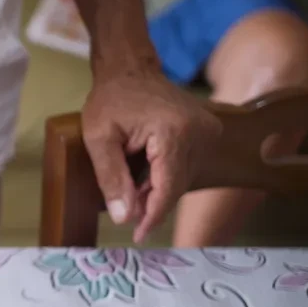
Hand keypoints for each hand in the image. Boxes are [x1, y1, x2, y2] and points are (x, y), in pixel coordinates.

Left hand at [80, 71, 221, 242]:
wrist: (130, 70)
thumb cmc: (110, 101)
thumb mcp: (99, 139)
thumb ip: (112, 179)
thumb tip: (125, 218)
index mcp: (175, 132)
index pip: (169, 187)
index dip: (153, 215)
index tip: (138, 236)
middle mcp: (200, 132)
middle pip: (177, 185)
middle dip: (152, 204)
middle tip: (128, 214)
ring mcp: (208, 131)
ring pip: (183, 179)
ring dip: (158, 191)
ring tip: (132, 189)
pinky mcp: (208, 132)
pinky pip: (186, 167)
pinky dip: (165, 177)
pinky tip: (145, 177)